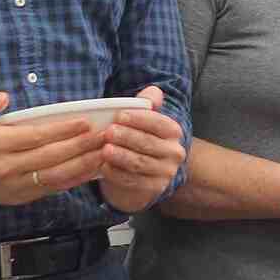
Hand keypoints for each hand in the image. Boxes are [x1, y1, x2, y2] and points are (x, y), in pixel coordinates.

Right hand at [0, 91, 106, 208]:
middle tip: (104, 135)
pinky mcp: (24, 196)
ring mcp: (16, 185)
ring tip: (105, 151)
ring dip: (84, 164)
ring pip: (56, 176)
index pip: (35, 137)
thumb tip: (2, 97)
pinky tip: (94, 168)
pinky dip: (77, 179)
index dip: (62, 130)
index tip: (84, 122)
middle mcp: (5, 168)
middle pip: (51, 157)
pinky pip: (55, 188)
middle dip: (81, 146)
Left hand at [98, 85, 188, 212]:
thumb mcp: (142, 120)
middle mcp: (175, 152)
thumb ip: (147, 104)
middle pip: (149, 143)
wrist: (138, 171)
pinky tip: (104, 167)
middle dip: (127, 137)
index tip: (119, 116)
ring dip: (121, 156)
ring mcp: (167, 172)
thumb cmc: (138, 139)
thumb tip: (153, 92)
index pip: (159, 123)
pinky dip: (117, 174)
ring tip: (105, 150)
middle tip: (108, 132)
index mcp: (173, 131)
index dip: (139, 119)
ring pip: (141, 163)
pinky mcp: (155, 188)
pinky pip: (134, 180)